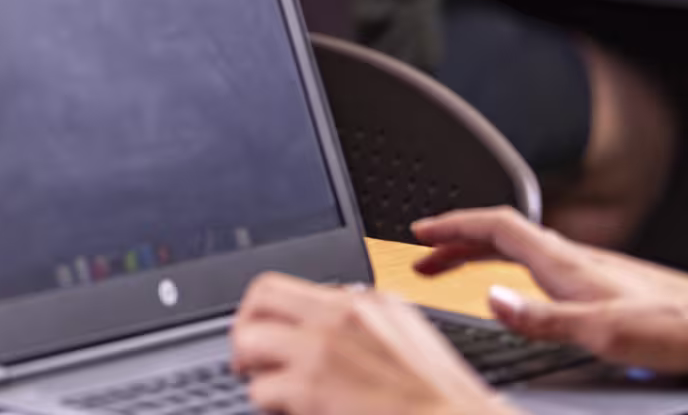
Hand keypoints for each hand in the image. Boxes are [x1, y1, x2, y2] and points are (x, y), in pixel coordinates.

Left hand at [231, 273, 514, 414]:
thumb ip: (364, 326)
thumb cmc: (443, 403)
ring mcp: (321, 349)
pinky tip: (291, 413)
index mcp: (365, 302)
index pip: (289, 285)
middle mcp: (339, 316)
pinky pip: (261, 391)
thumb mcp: (408, 342)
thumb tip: (322, 328)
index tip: (262, 330)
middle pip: (258, 300)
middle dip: (244, 330)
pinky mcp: (309, 386)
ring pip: (249, 342)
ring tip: (272, 392)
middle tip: (248, 360)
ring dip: (256, 371)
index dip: (263, 311)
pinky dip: (270, 406)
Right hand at [413, 207, 687, 372]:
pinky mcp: (605, 285)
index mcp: (565, 263)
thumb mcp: (605, 332)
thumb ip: (544, 318)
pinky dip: (511, 268)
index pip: (496, 226)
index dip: (454, 224)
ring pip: (522, 249)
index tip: (419, 231)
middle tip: (424, 256)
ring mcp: (592, 270)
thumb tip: (489, 300)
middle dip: (457, 240)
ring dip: (481, 254)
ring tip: (457, 269)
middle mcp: (575, 259)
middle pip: (502, 234)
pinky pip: (540, 264)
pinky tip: (520, 289)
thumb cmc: (676, 330)